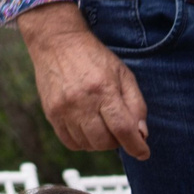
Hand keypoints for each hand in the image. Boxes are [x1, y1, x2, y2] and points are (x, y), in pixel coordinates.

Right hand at [16, 2, 149, 159]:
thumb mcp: (123, 74)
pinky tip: (86, 129)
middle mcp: (81, 101)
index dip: (136, 146)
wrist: (57, 41)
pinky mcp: (50, 112)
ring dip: (99, 142)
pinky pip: (69, 142)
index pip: (123, 129)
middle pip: (104, 142)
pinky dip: (82, 142)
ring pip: (87, 145)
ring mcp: (63, 108)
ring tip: (101, 126)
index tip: (143, 152)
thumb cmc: (94, 57)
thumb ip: (136, 104)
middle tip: (118, 130)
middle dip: (117, 142)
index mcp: (103, 89)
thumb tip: (142, 134)